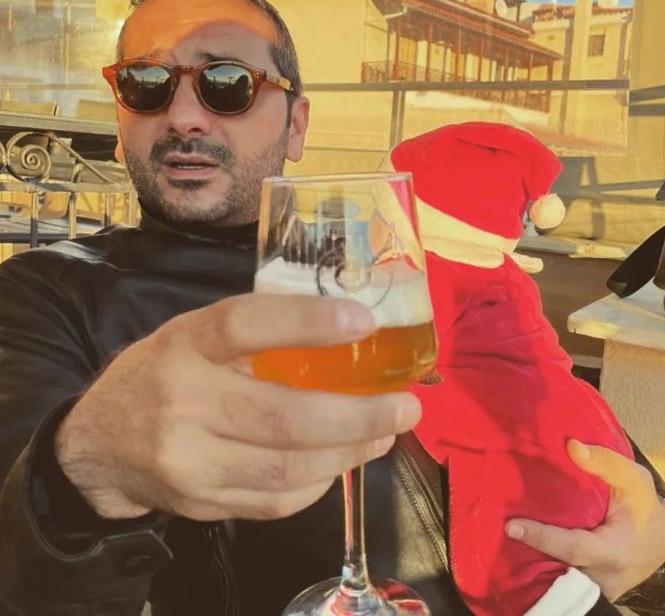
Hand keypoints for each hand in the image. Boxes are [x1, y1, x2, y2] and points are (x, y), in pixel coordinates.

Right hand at [55, 294, 420, 521]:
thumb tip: (346, 334)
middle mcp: (183, 403)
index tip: (363, 321)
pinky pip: (275, 502)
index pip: (245, 324)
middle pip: (280, 418)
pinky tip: (342, 461)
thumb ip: (257, 334)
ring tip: (385, 433)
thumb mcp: (195, 335)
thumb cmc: (162, 372)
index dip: (307, 322)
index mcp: (186, 344)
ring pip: (286, 470)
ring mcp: (189, 463)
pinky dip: (319, 483)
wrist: (98, 444)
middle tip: (405, 407)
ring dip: (349, 453)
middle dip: (357, 416)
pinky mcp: (199, 504)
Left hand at [505, 439, 664, 600]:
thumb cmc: (643, 506)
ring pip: (553, 578)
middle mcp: (599, 576)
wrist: (660, 539)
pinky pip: (556, 579)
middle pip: (556, 568)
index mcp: (613, 551)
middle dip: (527, 552)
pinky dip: (537, 562)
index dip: (542, 538)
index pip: (572, 548)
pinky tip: (516, 542)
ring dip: (528, 559)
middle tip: (498, 529)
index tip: (512, 525)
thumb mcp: (635, 480)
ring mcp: (590, 586)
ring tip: (501, 534)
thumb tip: (572, 445)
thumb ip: (606, 462)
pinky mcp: (582, 586)